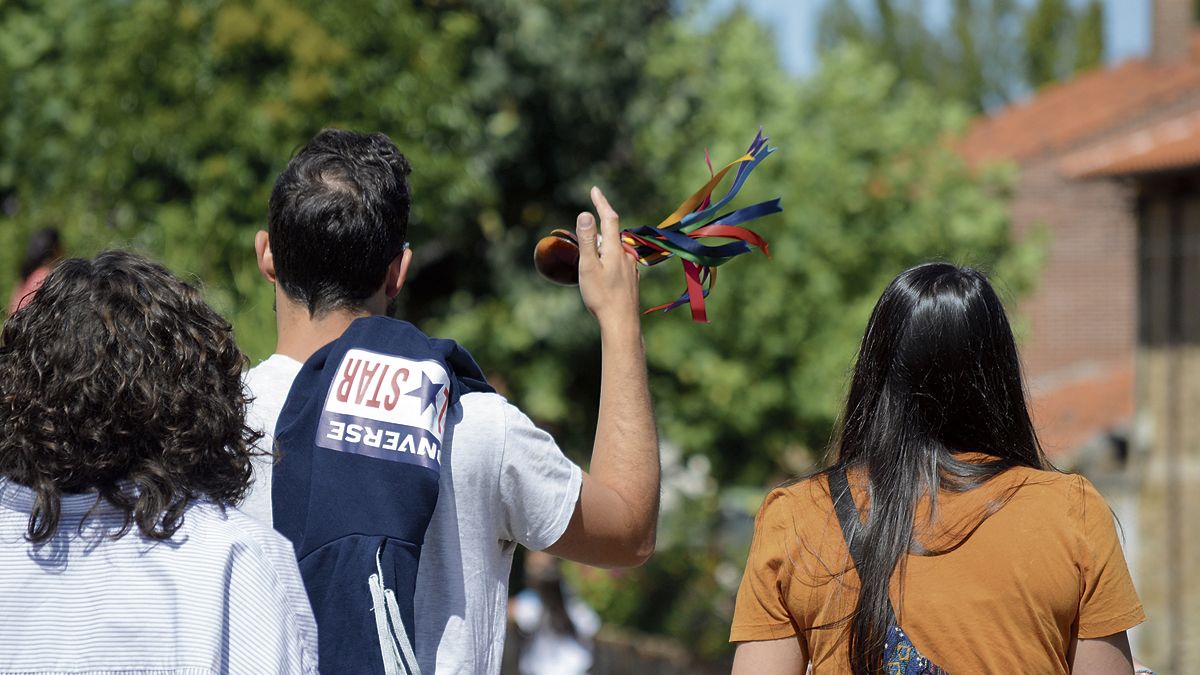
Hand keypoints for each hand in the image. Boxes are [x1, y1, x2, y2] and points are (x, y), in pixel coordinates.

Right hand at [576, 186, 639, 328]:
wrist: (622, 323)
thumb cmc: (602, 296)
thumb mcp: (588, 266)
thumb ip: (587, 240)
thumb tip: (586, 214)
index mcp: (615, 249)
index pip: (609, 218)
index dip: (601, 203)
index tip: (594, 190)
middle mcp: (626, 255)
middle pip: (611, 235)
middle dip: (597, 233)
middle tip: (583, 243)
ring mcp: (631, 268)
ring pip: (615, 251)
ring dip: (602, 251)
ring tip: (590, 267)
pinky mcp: (632, 280)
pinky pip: (619, 263)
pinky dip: (608, 263)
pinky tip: (603, 278)